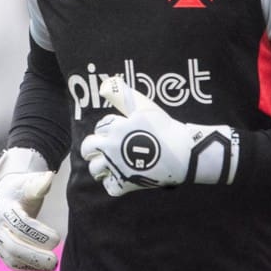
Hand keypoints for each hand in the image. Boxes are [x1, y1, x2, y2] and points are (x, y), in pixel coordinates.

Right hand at [0, 148, 59, 270]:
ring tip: (53, 266)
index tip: (58, 238)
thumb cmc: (22, 189)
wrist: (5, 196)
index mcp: (4, 209)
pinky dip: (27, 267)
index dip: (39, 234)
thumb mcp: (29, 183)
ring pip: (11, 259)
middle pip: (13, 246)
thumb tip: (50, 176)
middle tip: (55, 261)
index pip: (21, 225)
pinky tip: (43, 267)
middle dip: (35, 256)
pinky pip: (12, 263)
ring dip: (33, 265)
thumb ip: (39, 183)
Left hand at [80, 75, 239, 196]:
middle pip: (87, 148)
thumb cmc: (165, 128)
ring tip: (110, 164)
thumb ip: (124, 96)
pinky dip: (113, 183)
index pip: (99, 127)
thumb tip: (107, 84)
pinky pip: (109, 186)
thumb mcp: (145, 107)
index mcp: (114, 128)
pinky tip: (120, 177)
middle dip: (92, 148)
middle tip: (101, 149)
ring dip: (100, 166)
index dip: (108, 128)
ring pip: (94, 169)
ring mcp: (116, 167)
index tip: (117, 131)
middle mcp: (111, 147)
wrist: (183, 154)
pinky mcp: (124, 184)